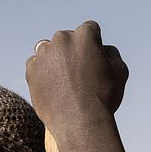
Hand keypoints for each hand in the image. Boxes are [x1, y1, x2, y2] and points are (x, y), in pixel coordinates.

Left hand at [25, 21, 128, 146]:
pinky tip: (52, 86)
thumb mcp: (119, 70)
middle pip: (67, 39)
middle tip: (78, 72)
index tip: (93, 58)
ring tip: (64, 79)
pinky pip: (35, 65)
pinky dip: (42, 72)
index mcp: (84, 35)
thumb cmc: (104, 97)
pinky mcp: (31, 70)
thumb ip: (110, 52)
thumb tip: (100, 48)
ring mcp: (44, 54)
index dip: (93, 44)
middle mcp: (62, 39)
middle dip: (72, 50)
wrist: (80, 122)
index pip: (89, 29)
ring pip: (49, 50)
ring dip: (55, 59)